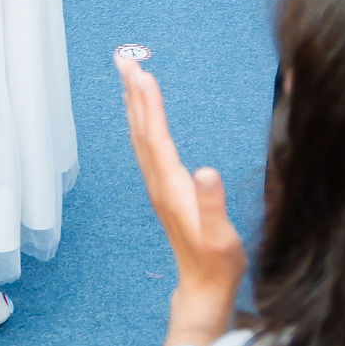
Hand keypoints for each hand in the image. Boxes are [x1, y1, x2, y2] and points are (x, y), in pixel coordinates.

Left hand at [118, 51, 243, 345]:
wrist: (204, 287)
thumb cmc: (217, 262)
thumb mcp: (220, 236)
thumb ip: (212, 204)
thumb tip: (205, 171)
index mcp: (171, 187)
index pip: (156, 137)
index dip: (149, 105)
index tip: (142, 74)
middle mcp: (159, 182)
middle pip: (141, 130)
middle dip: (133, 93)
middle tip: (124, 59)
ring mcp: (159, 185)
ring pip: (141, 137)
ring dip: (135, 105)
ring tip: (130, 76)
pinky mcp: (164, 189)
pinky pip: (148, 147)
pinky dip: (143, 123)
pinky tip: (144, 115)